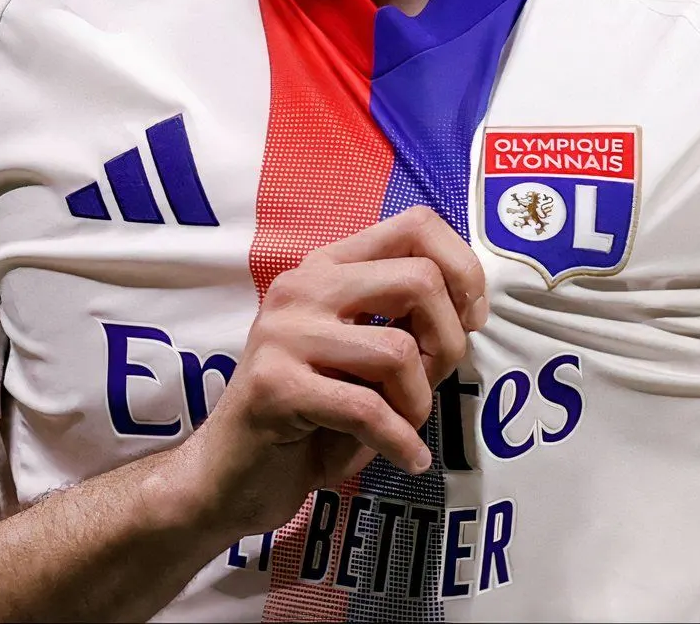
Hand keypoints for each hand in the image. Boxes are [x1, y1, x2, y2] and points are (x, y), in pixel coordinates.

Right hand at [161, 206, 487, 540]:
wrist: (231, 474)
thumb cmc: (310, 418)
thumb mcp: (360, 357)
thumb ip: (404, 323)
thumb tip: (468, 309)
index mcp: (327, 268)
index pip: (416, 225)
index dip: (463, 269)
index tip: (468, 321)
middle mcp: (303, 287)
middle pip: (419, 280)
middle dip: (448, 343)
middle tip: (432, 384)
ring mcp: (284, 333)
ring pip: (398, 350)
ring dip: (418, 403)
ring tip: (403, 429)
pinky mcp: (275, 385)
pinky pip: (367, 409)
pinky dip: (399, 442)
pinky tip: (404, 458)